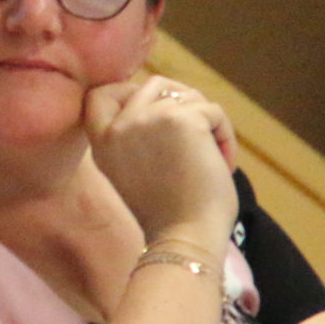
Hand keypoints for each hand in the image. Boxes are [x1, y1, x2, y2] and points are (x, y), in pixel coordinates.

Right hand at [83, 75, 237, 250]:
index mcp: (102, 142)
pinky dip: (225, 135)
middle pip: (154, 85)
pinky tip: (225, 163)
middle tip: (198, 137)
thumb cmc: (167, 214)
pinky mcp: (182, 119)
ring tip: (213, 154)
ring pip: (186, 95)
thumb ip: (133, 137)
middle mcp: (119, 126)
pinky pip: (213, 111)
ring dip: (205, 119)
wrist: (183, 238)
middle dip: (182, 104)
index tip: (155, 115)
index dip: (128, 92)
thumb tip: (163, 101)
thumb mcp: (129, 171)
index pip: (98, 94)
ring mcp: (148, 119)